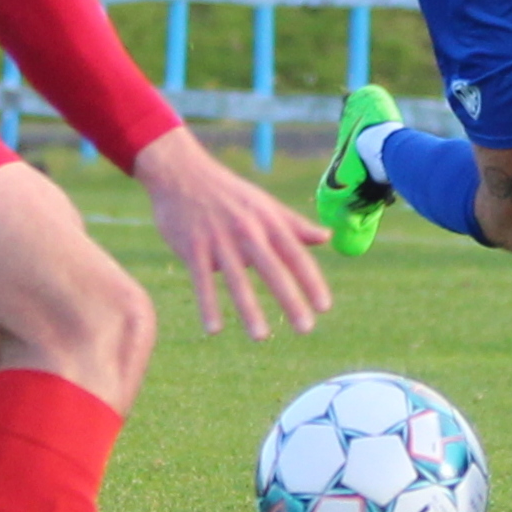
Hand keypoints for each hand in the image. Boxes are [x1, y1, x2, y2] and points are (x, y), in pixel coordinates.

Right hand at [134, 126, 331, 339]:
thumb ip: (295, 225)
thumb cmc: (230, 194)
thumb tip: (328, 237)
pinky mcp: (192, 248)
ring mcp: (219, 240)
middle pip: (273, 269)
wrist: (183, 174)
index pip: (296, 255)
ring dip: (249, 309)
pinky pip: (201, 280)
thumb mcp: (266, 204)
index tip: (325, 306)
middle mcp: (247, 231)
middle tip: (306, 329)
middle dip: (291, 300)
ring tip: (262, 337)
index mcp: (269, 222)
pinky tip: (214, 329)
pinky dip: (207, 304)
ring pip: (237, 279)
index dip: (311, 281)